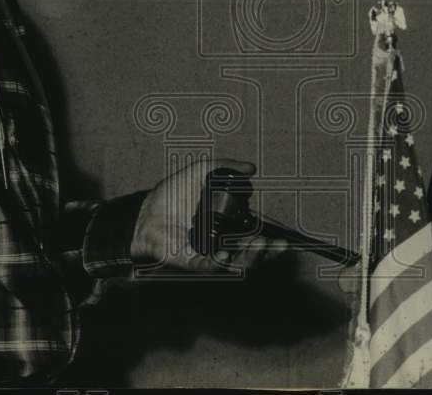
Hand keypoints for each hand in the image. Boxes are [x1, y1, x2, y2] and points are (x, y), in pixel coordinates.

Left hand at [130, 158, 286, 272]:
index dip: (272, 241)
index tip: (284, 240)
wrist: (147, 209)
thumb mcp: (202, 172)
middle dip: (267, 253)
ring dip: (251, 258)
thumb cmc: (173, 194)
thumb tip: (251, 168)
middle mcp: (222, 242)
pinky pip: (211, 265)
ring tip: (259, 246)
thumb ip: (227, 167)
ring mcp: (208, 253)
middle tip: (277, 245)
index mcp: (228, 225)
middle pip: (251, 255)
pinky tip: (228, 251)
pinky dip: (222, 261)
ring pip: (236, 263)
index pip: (255, 237)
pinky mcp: (193, 261)